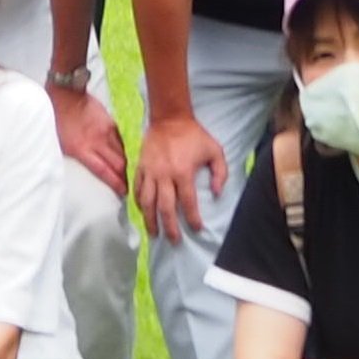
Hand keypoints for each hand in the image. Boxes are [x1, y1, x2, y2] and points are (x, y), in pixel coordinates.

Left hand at [50, 80, 129, 198]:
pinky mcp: (110, 121)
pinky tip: (122, 155)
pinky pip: (120, 140)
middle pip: (119, 163)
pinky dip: (123, 149)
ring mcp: (106, 130)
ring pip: (122, 152)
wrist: (65, 92)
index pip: (104, 171)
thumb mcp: (59, 142)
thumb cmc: (57, 118)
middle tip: (127, 185)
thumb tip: (83, 168)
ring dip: (125, 164)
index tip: (123, 192)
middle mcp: (97, 141)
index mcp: (82, 148)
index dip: (115, 183)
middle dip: (125, 176)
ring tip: (125, 173)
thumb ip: (74, 156)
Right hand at [134, 114, 228, 243]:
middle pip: (165, 207)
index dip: (193, 218)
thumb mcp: (215, 150)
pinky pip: (137, 189)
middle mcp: (164, 174)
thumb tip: (217, 194)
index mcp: (183, 172)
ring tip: (154, 234)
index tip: (197, 229)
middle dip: (170, 227)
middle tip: (174, 241)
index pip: (188, 202)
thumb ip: (221, 173)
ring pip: (147, 201)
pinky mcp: (140, 166)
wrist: (169, 117)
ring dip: (150, 220)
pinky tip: (143, 212)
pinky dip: (139, 202)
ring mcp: (150, 171)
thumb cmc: (194, 135)